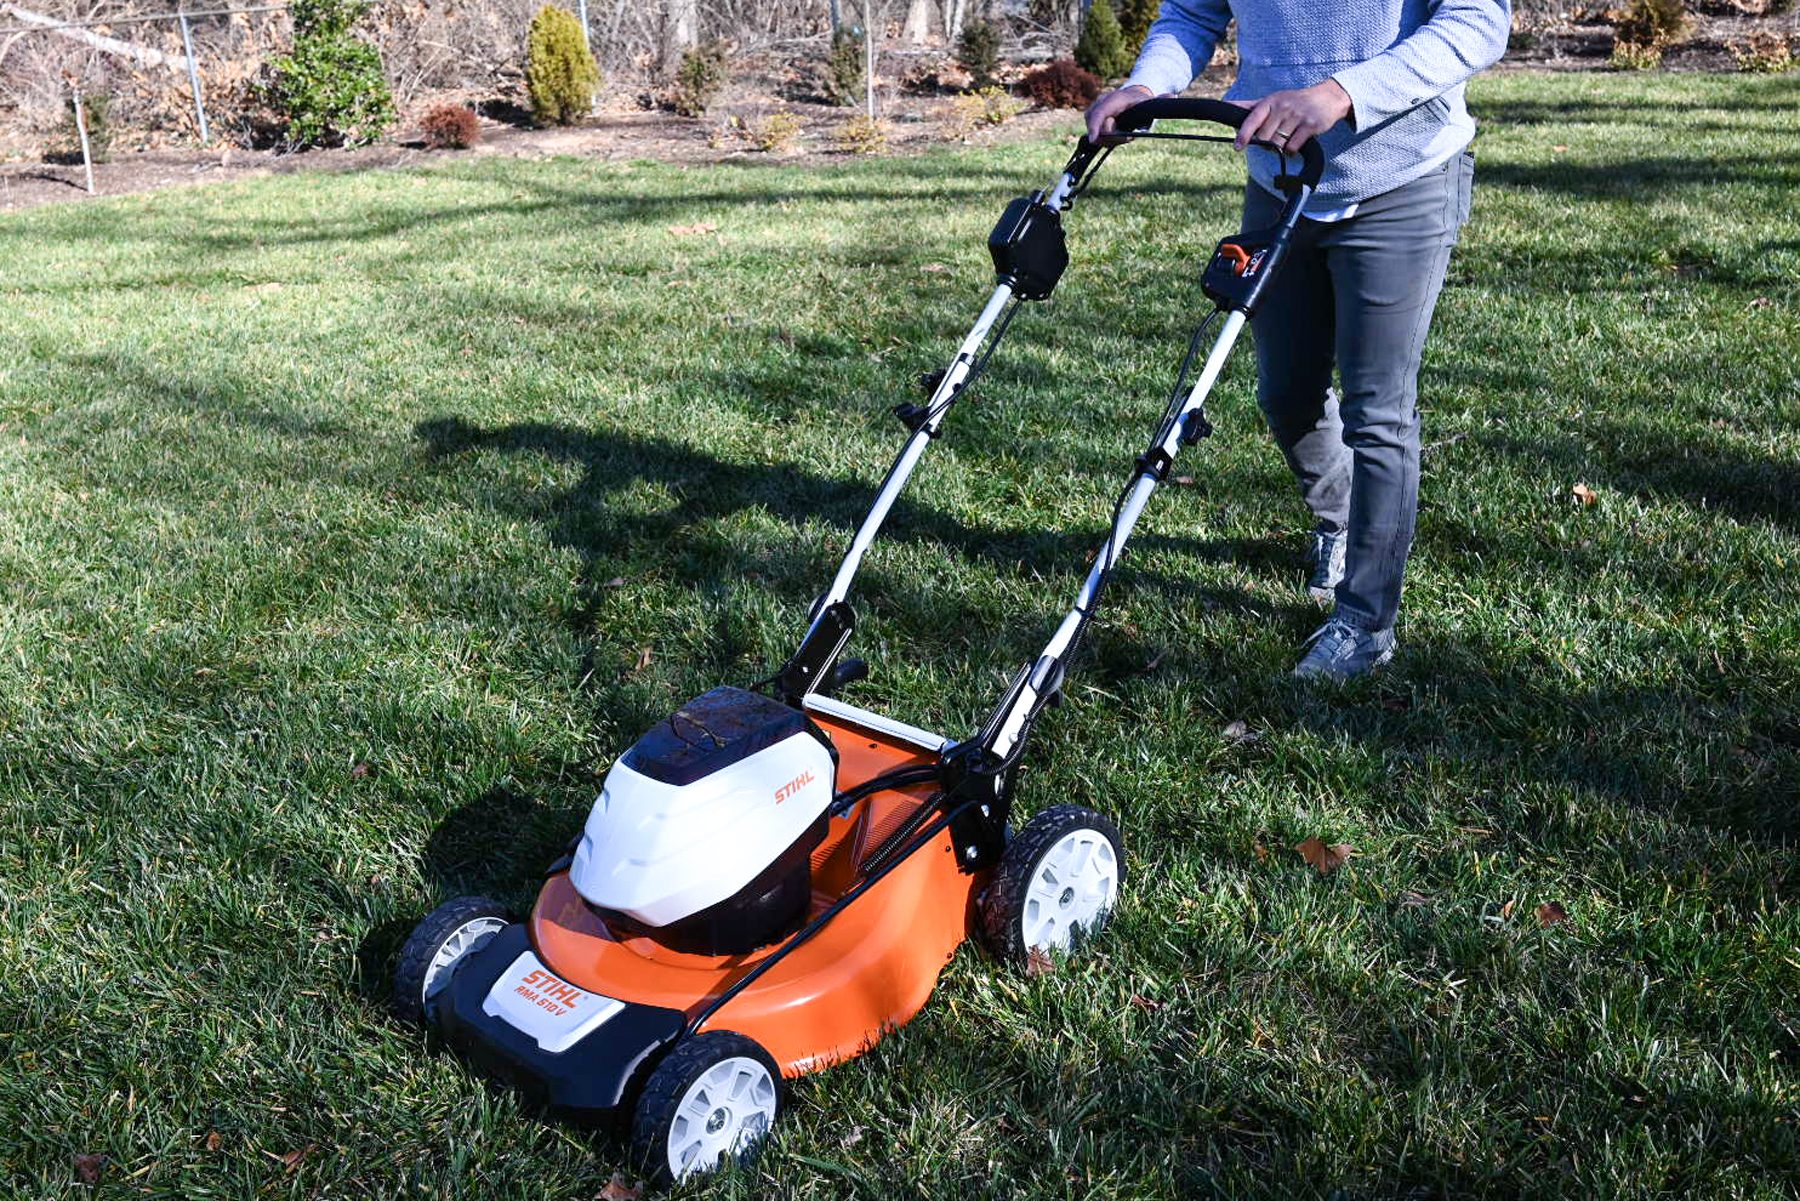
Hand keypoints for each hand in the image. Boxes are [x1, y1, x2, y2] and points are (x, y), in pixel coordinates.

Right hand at [1084, 84, 1154, 145]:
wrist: (1130, 96)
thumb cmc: (1140, 101)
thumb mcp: (1150, 102)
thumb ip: (1160, 100)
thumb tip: (1172, 96)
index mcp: (1114, 99)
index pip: (1099, 114)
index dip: (1095, 127)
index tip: (1093, 140)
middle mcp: (1100, 103)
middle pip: (1097, 127)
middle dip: (1112, 137)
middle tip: (1129, 137)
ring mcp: (1094, 111)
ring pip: (1096, 133)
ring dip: (1110, 139)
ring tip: (1126, 135)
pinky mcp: (1091, 119)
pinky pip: (1095, 134)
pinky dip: (1105, 139)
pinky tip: (1118, 136)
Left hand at [1230, 80, 1351, 152]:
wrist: (1328, 97)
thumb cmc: (1294, 101)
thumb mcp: (1273, 99)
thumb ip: (1251, 106)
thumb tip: (1227, 104)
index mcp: (1271, 101)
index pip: (1253, 118)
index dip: (1243, 134)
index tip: (1237, 147)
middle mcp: (1283, 107)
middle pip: (1264, 137)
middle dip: (1265, 143)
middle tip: (1273, 138)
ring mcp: (1297, 116)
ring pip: (1277, 144)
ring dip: (1278, 148)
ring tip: (1285, 139)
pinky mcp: (1310, 126)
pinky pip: (1292, 147)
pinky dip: (1290, 151)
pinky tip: (1294, 145)